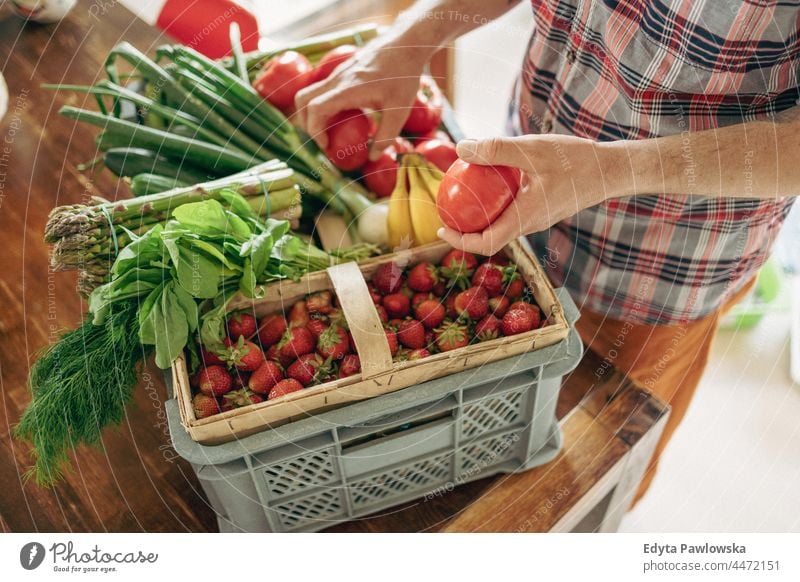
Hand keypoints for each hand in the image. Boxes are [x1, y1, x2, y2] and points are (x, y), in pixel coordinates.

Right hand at [294, 39, 427, 158]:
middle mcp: (337, 79)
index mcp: (348, 88)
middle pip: (303, 100)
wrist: (406, 43)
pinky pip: (322, 90)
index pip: (316, 108)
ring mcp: (337, 73)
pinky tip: (342, 117)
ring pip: (310, 93)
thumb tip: (372, 156)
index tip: (327, 145)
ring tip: (330, 131)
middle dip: (305, 123)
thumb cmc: (404, 74)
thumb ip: (386, 136)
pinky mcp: (342, 71)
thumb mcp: (400, 110)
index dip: (315, 130)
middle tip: (323, 140)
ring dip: (312, 114)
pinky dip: (323, 105)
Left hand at [438, 134, 617, 254]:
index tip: (441, 231)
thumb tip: (460, 149)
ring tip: (461, 195)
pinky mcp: (543, 208)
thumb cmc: (577, 160)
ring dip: (479, 215)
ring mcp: (537, 218)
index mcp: (525, 219)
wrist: (613, 170)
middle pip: (490, 237)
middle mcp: (529, 224)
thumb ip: (496, 150)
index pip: (487, 244)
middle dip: (464, 229)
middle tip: (444, 210)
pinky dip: (496, 202)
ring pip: (501, 223)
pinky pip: (513, 210)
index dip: (461, 242)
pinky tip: (489, 179)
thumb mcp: (532, 149)